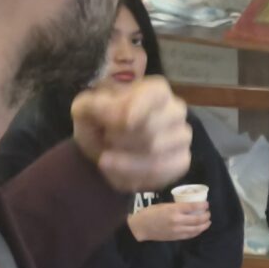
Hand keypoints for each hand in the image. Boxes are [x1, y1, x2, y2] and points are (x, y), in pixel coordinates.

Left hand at [72, 78, 189, 192]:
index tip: (118, 125)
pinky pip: (162, 174)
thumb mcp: (85, 108)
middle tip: (105, 142)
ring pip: (156, 156)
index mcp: (156, 89)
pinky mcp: (182, 161)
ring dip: (124, 163)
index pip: (152, 97)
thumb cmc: (99, 122)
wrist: (106, 147)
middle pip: (150, 131)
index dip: (135, 111)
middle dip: (120, 142)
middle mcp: (176, 110)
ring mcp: (183, 137)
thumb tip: (124, 120)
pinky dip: (135, 177)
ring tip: (108, 159)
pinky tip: (120, 174)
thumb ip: (97, 106)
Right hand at [128, 199, 212, 243]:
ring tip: (208, 221)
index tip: (207, 204)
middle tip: (208, 213)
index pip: (193, 207)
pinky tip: (200, 228)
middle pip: (198, 219)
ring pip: (196, 229)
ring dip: (204, 225)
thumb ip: (177, 206)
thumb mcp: (164, 205)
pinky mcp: (176, 237)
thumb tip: (189, 206)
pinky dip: (197, 232)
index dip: (203, 205)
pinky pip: (190, 235)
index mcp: (174, 209)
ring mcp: (178, 230)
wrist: (141, 227)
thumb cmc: (150, 213)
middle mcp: (178, 220)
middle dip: (206, 216)